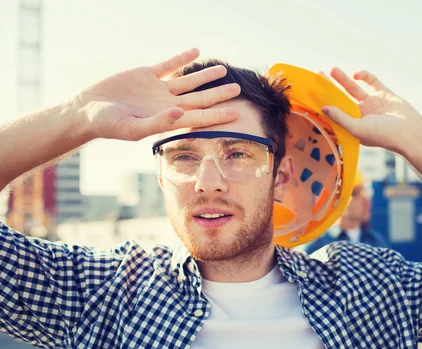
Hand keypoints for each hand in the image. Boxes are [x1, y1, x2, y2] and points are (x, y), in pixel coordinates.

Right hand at [74, 48, 240, 140]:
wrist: (88, 111)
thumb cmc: (109, 125)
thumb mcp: (133, 128)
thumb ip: (158, 122)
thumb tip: (181, 113)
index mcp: (168, 118)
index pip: (198, 117)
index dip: (217, 115)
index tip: (236, 113)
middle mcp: (167, 104)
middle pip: (199, 98)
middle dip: (218, 94)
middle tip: (237, 89)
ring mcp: (158, 89)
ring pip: (188, 80)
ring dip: (205, 75)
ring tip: (223, 69)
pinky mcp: (147, 74)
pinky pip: (168, 65)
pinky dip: (181, 58)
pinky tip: (195, 52)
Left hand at [320, 67, 421, 153]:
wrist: (411, 133)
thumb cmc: (384, 135)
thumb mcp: (358, 128)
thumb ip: (341, 118)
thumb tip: (324, 108)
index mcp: (354, 126)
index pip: (335, 112)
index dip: (324, 103)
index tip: (312, 94)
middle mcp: (362, 115)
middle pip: (341, 98)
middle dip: (330, 88)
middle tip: (318, 77)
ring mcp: (373, 104)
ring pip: (354, 89)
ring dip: (343, 80)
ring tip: (332, 70)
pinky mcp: (385, 95)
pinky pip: (372, 82)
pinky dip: (365, 76)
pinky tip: (357, 74)